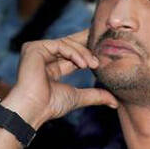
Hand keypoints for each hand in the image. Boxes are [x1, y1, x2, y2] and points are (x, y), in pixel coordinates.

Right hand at [1, 30, 117, 129]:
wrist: (34, 108)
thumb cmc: (50, 106)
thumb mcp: (78, 97)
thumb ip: (96, 95)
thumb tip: (116, 103)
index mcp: (51, 68)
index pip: (72, 53)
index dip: (88, 50)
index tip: (105, 49)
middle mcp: (43, 57)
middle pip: (69, 43)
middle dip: (88, 41)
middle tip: (105, 40)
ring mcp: (37, 51)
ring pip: (67, 43)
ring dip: (84, 53)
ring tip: (95, 64)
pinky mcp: (34, 48)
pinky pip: (59, 45)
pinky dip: (74, 53)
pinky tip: (83, 64)